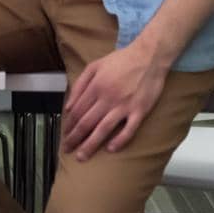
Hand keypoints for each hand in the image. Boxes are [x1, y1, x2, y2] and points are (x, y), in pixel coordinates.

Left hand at [60, 43, 168, 160]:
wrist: (149, 56)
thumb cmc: (120, 60)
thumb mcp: (94, 66)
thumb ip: (79, 85)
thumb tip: (69, 105)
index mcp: (95, 87)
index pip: (77, 112)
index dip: (69, 126)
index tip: (64, 136)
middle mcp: (107, 98)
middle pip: (86, 123)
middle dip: (74, 138)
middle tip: (68, 150)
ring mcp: (124, 105)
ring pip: (103, 129)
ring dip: (91, 144)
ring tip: (82, 156)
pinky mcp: (140, 110)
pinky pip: (128, 129)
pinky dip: (119, 140)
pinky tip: (110, 149)